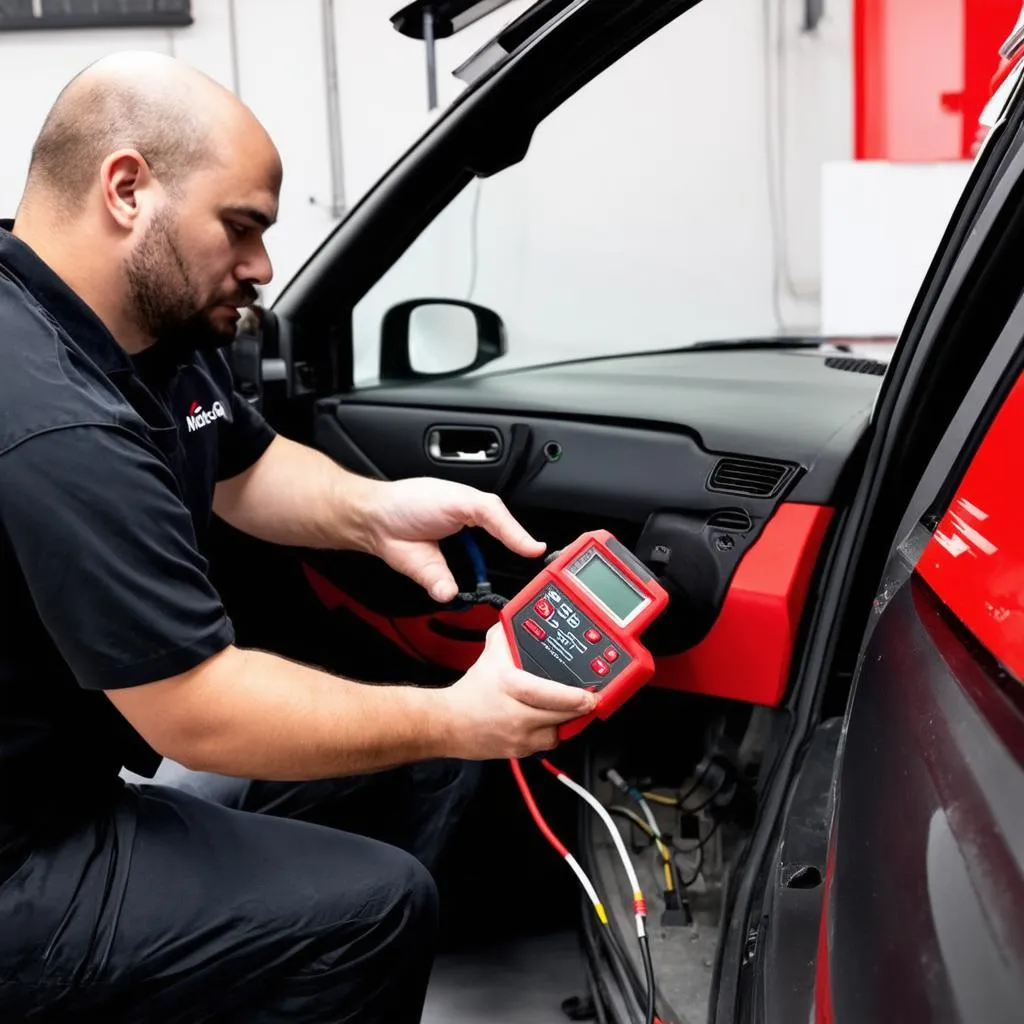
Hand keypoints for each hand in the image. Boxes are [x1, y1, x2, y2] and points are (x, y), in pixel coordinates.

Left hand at [366, 478, 544, 601]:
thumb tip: (526, 545)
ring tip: (489, 581)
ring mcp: (452, 564)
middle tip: (527, 577)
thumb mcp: (465, 501)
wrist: (376, 518)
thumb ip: (497, 522)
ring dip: (482, 586)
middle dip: (509, 571)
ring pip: (476, 583)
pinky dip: (450, 591)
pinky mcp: (434, 580)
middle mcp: (467, 543)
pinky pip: (448, 591)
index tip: (539, 555)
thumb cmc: (414, 500)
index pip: (509, 532)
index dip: (524, 544)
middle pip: (497, 563)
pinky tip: (452, 585)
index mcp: (477, 517)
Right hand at [440, 625, 596, 758]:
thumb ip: (510, 634)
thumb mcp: (491, 654)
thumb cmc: (471, 692)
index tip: (590, 695)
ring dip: (565, 722)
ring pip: (556, 733)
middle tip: (589, 699)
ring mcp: (519, 737)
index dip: (574, 697)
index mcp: (511, 686)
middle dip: (579, 708)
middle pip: (560, 716)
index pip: (549, 695)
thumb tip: (524, 621)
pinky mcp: (520, 751)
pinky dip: (551, 732)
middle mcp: (516, 716)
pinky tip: (548, 721)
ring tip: (566, 708)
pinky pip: (546, 744)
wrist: (449, 722)